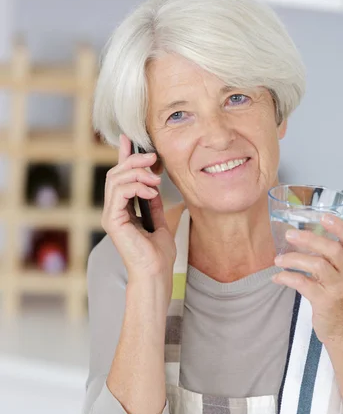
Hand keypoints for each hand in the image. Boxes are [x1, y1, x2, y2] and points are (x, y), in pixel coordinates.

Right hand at [102, 134, 175, 292]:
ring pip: (115, 179)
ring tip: (156, 179)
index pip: (120, 178)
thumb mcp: (160, 221)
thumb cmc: (159, 255)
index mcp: (123, 211)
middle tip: (154, 158)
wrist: (156, 273)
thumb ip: (154, 203)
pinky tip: (151, 191)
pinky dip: (136, 186)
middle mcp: (113, 211)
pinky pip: (120, 192)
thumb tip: (153, 184)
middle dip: (134, 161)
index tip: (129, 140)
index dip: (123, 157)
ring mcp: (111, 215)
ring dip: (137, 173)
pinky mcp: (113, 220)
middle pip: (116, 174)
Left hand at [272, 214, 342, 344]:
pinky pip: (304, 284)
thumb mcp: (336, 276)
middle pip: (332, 249)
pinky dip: (287, 278)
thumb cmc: (335, 299)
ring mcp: (337, 287)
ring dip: (294, 259)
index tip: (323, 216)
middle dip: (309, 239)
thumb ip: (323, 259)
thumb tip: (295, 241)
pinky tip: (277, 278)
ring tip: (278, 260)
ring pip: (318, 265)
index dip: (340, 226)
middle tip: (289, 234)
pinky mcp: (325, 301)